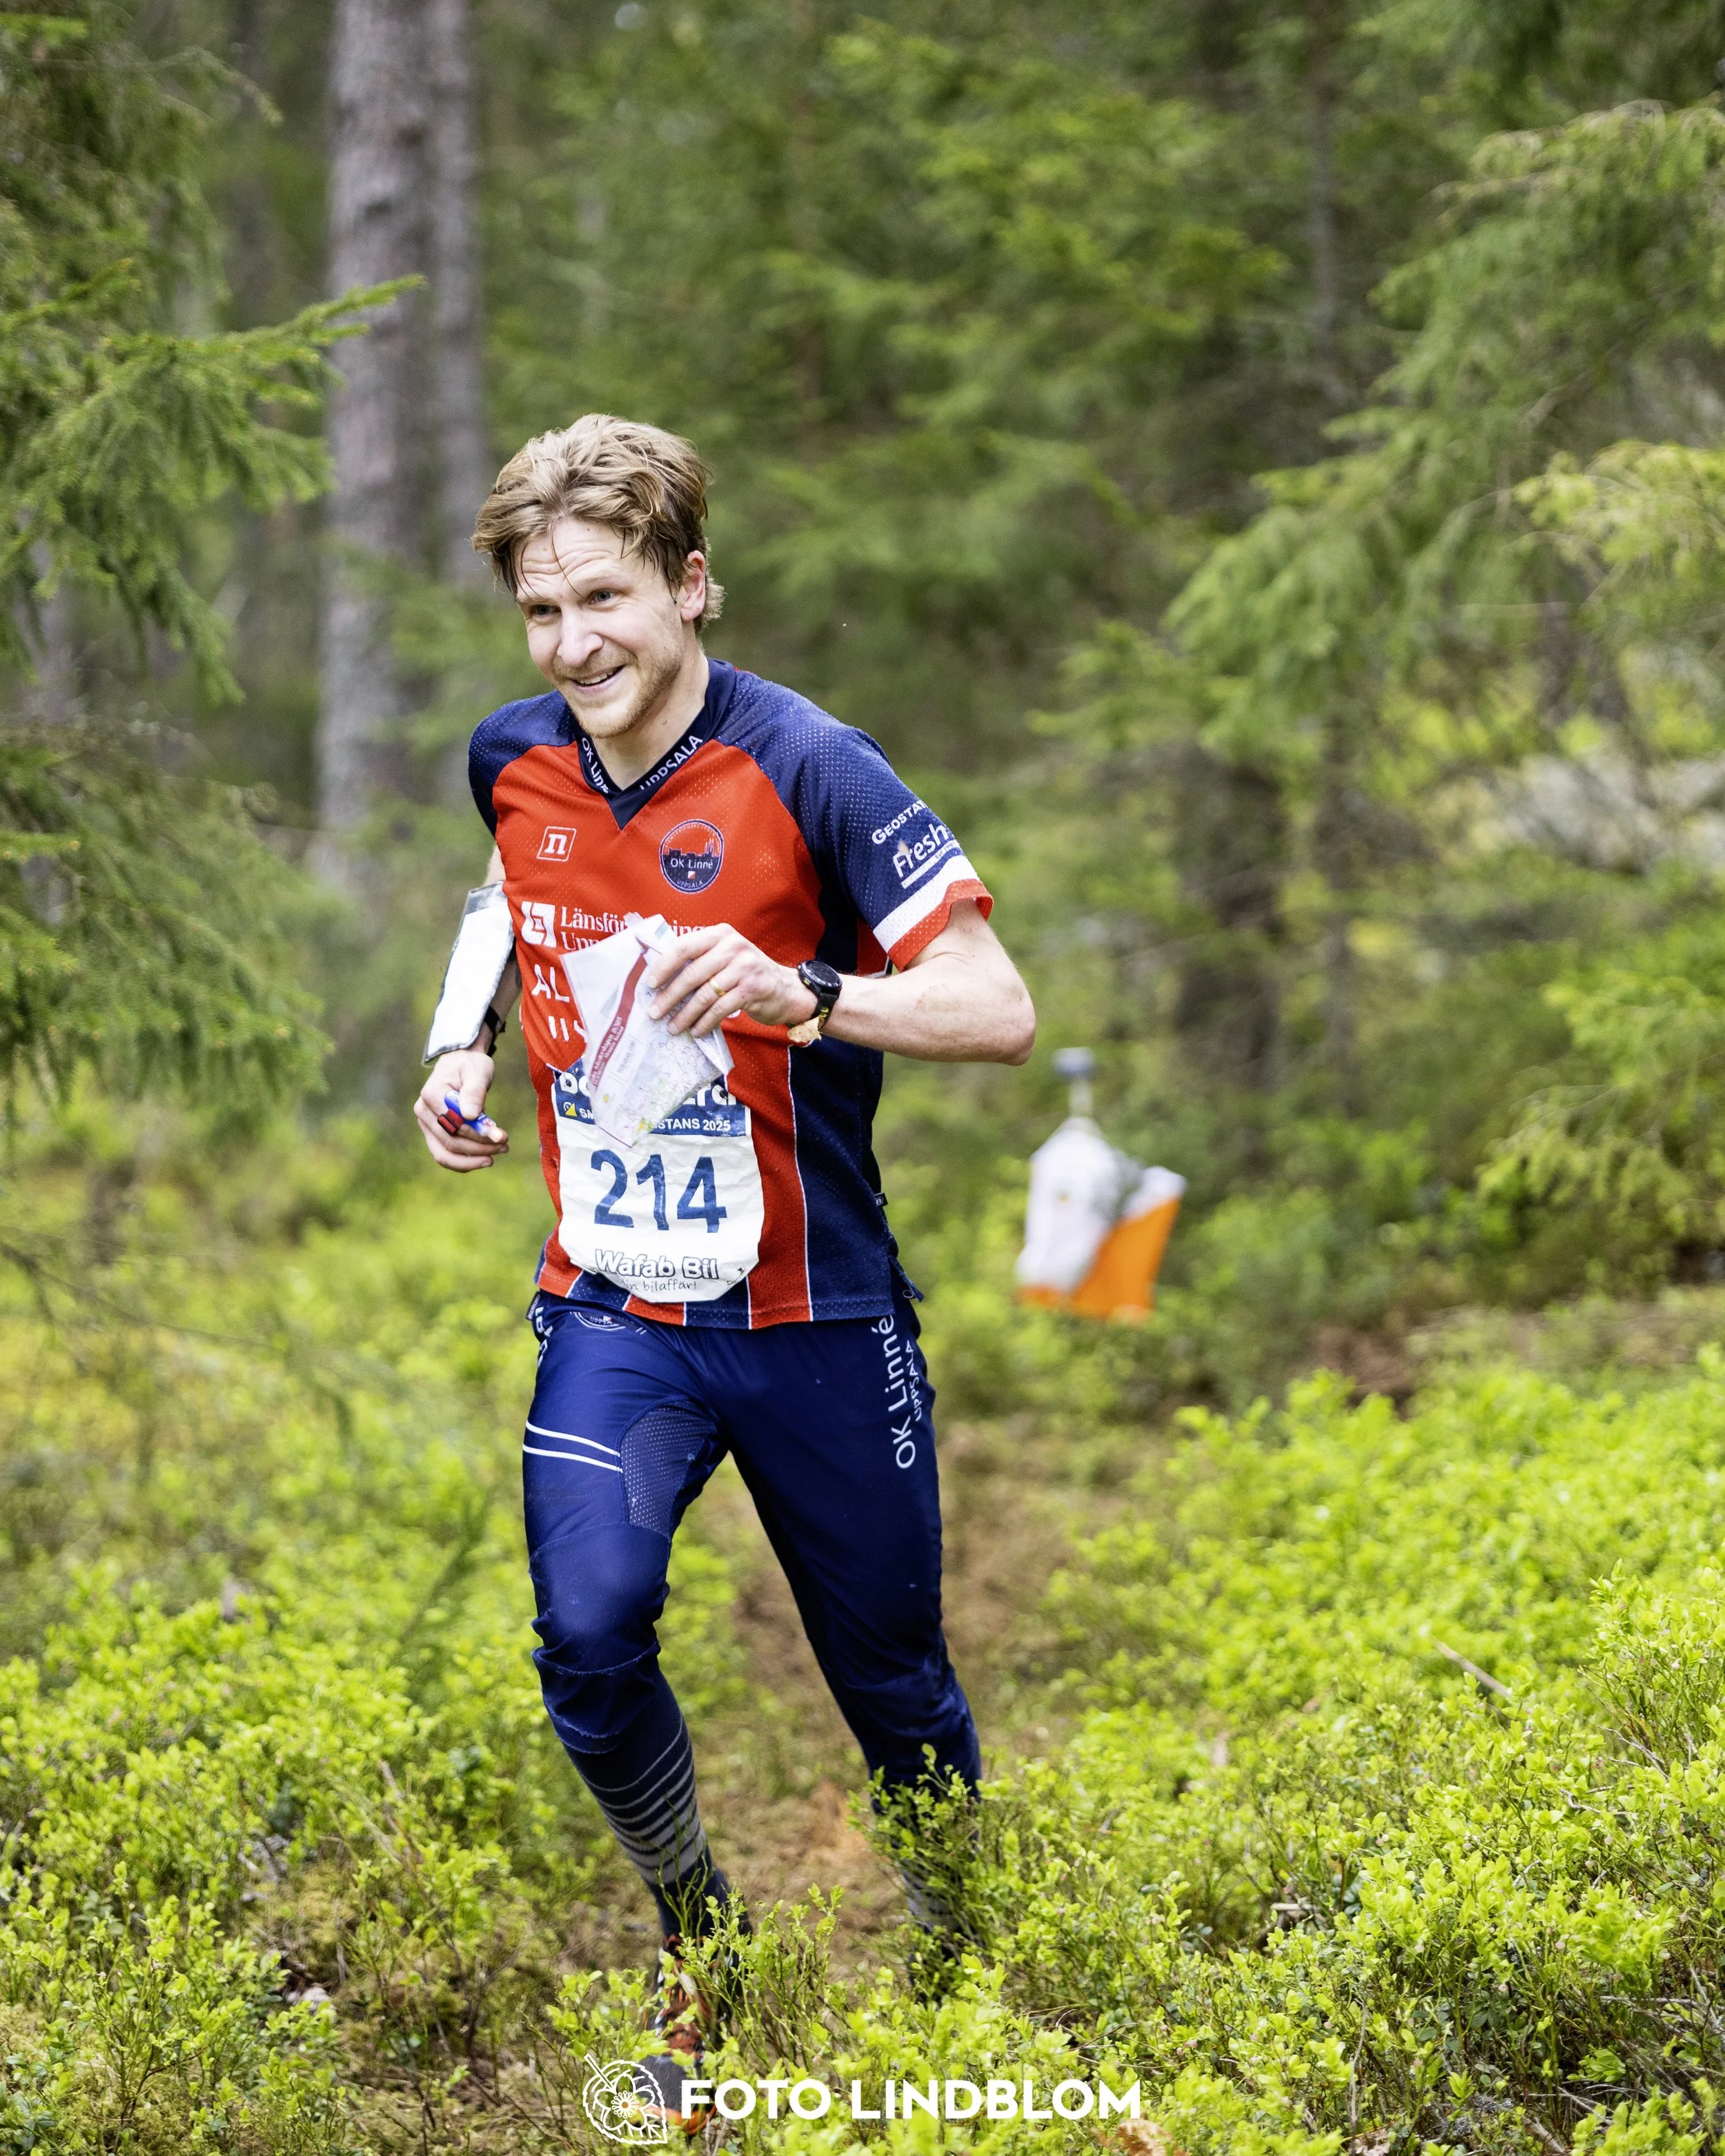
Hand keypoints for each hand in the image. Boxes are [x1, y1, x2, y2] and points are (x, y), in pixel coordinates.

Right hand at [413, 1048, 509, 1170]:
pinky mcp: (432, 1133)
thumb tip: (471, 1116)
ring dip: (473, 1159)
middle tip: (505, 1145)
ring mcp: (425, 1124)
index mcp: (432, 1094)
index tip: (503, 1136)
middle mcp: (423, 1112)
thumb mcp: (477, 1072)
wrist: (460, 1065)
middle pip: (451, 1142)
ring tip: (498, 1153)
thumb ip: (474, 1092)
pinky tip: (484, 1158)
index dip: (478, 1134)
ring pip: (445, 1154)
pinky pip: (444, 1155)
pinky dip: (464, 1161)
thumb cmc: (470, 1066)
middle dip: (480, 1148)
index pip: (455, 1124)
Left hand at [646, 924, 821, 1037]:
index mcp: (720, 934)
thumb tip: (660, 979)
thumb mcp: (725, 956)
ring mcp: (745, 967)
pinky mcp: (752, 989)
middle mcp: (733, 946)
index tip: (649, 984)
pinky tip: (695, 1031)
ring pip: (705, 994)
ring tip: (672, 1027)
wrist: (785, 988)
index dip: (664, 966)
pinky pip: (720, 1009)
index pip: (684, 946)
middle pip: (692, 973)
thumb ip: (699, 960)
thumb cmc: (746, 974)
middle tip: (655, 1013)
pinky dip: (705, 1022)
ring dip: (685, 1014)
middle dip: (669, 996)